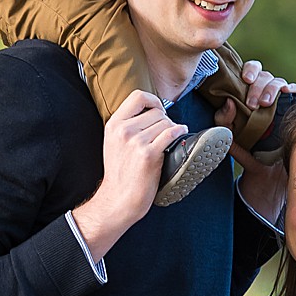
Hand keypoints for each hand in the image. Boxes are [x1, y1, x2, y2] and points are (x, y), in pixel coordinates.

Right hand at [70, 91, 185, 260]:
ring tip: (169, 141)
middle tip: (165, 133)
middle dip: (165, 120)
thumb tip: (154, 110)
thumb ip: (127, 125)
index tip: (159, 110)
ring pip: (166, 122)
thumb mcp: (113, 143)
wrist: (119, 199)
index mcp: (113, 125)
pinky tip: (181, 134)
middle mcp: (123, 131)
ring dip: (172, 129)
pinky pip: (171, 134)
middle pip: (156, 111)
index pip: (138, 96)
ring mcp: (135, 142)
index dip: (153, 100)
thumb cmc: (120, 173)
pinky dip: (180, 132)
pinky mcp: (148, 155)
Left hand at [217, 62, 295, 223]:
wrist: (265, 178)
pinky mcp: (295, 113)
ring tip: (266, 103)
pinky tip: (290, 93)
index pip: (252, 73)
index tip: (244, 80)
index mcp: (249, 97)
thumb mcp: (231, 139)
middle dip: (259, 85)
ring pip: (280, 82)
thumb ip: (223, 122)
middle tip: (253, 103)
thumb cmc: (247, 154)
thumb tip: (227, 103)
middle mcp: (266, 97)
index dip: (250, 70)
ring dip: (273, 88)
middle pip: (265, 76)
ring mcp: (282, 104)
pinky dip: (294, 90)